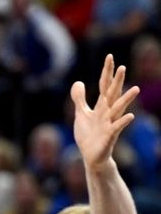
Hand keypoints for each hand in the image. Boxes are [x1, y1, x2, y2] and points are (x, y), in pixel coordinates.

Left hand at [70, 54, 139, 169]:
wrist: (91, 156)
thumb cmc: (88, 135)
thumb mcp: (81, 114)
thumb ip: (79, 98)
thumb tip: (78, 82)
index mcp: (101, 106)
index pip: (104, 86)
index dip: (106, 72)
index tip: (110, 57)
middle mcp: (107, 113)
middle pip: (112, 94)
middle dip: (117, 82)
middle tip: (122, 67)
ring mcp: (109, 124)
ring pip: (118, 110)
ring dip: (126, 100)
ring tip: (136, 89)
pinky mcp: (109, 136)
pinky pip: (117, 128)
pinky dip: (123, 122)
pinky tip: (131, 116)